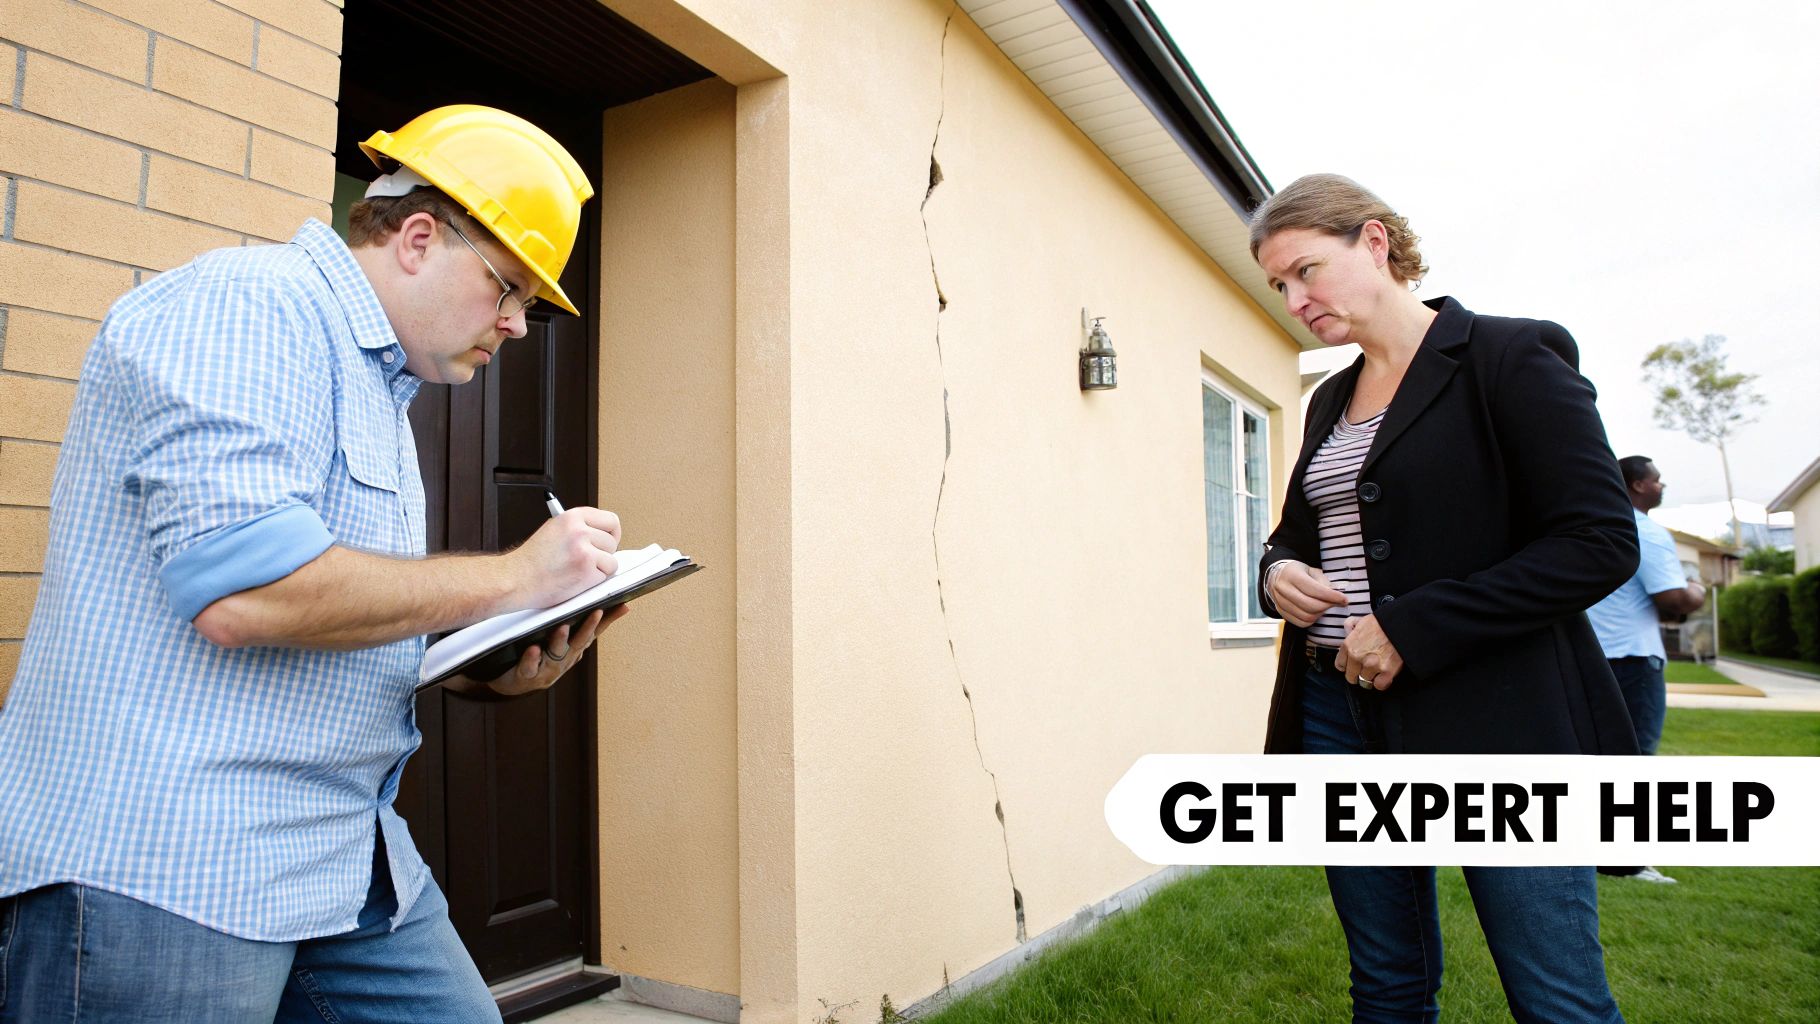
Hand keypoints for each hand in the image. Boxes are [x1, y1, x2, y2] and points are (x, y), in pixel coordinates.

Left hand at [445, 606, 625, 700]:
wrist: (514, 684)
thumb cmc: (541, 660)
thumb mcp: (563, 644)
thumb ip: (579, 626)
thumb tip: (600, 605)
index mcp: (573, 651)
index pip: (594, 632)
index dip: (608, 621)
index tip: (621, 606)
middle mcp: (564, 661)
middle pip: (579, 642)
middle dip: (589, 627)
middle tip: (596, 611)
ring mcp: (546, 670)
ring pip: (556, 655)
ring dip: (560, 641)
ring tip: (562, 628)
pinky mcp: (526, 676)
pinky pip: (529, 667)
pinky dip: (532, 658)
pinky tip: (534, 649)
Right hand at [510, 508, 620, 607]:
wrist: (515, 579)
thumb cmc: (531, 560)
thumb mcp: (554, 530)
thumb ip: (577, 528)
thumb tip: (601, 533)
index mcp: (572, 517)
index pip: (611, 520)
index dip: (612, 533)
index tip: (608, 540)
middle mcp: (580, 531)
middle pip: (612, 542)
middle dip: (603, 553)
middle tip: (587, 561)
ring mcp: (584, 551)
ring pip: (611, 561)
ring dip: (599, 569)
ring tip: (577, 571)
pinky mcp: (586, 571)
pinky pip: (604, 577)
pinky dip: (593, 582)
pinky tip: (575, 580)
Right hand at [1269, 560, 1348, 627]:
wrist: (1277, 576)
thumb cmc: (1299, 572)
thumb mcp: (1312, 570)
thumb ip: (1323, 582)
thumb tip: (1336, 595)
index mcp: (1292, 575)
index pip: (1314, 589)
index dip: (1331, 596)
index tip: (1344, 599)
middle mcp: (1283, 589)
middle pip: (1310, 605)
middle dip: (1328, 606)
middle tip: (1337, 604)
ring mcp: (1279, 602)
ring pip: (1306, 616)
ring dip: (1320, 614)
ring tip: (1326, 607)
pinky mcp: (1280, 612)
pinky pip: (1300, 623)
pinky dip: (1312, 620)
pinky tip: (1317, 613)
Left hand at [1334, 614, 1403, 690]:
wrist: (1401, 624)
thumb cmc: (1382, 622)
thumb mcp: (1361, 620)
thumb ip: (1350, 626)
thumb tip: (1347, 630)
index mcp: (1349, 645)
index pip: (1340, 665)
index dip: (1348, 666)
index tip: (1353, 665)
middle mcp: (1357, 657)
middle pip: (1351, 677)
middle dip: (1357, 674)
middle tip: (1365, 669)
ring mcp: (1371, 665)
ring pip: (1365, 682)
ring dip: (1371, 677)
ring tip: (1377, 670)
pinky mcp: (1386, 672)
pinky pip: (1379, 685)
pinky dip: (1382, 682)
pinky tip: (1384, 676)